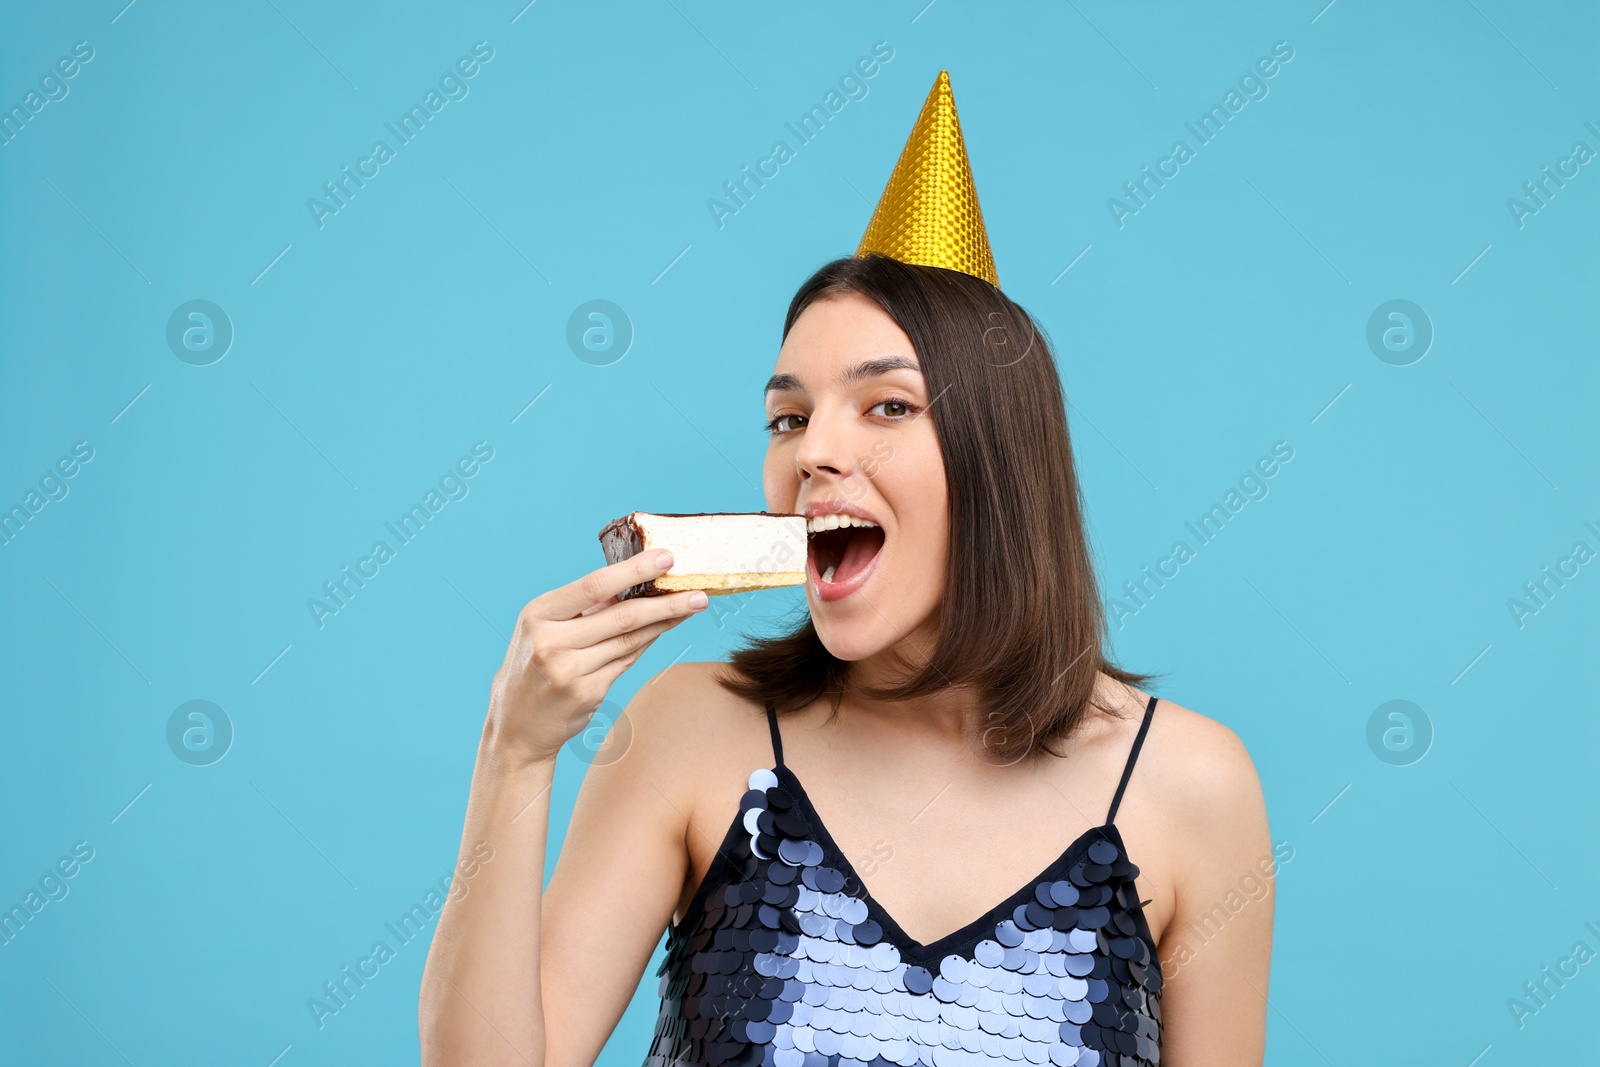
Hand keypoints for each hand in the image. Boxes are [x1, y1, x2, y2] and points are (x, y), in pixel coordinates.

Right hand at [484, 550, 705, 764]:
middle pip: (622, 616)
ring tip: (691, 607)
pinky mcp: (587, 694)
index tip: (666, 558)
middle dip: (666, 603)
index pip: (594, 586)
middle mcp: (551, 642)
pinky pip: (626, 662)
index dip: (634, 570)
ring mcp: (569, 671)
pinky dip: (647, 644)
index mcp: (539, 614)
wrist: (514, 725)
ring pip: (630, 641)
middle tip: (699, 593)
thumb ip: (583, 608)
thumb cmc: (533, 666)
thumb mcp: (542, 628)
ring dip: (665, 623)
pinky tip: (663, 631)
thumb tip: (636, 582)